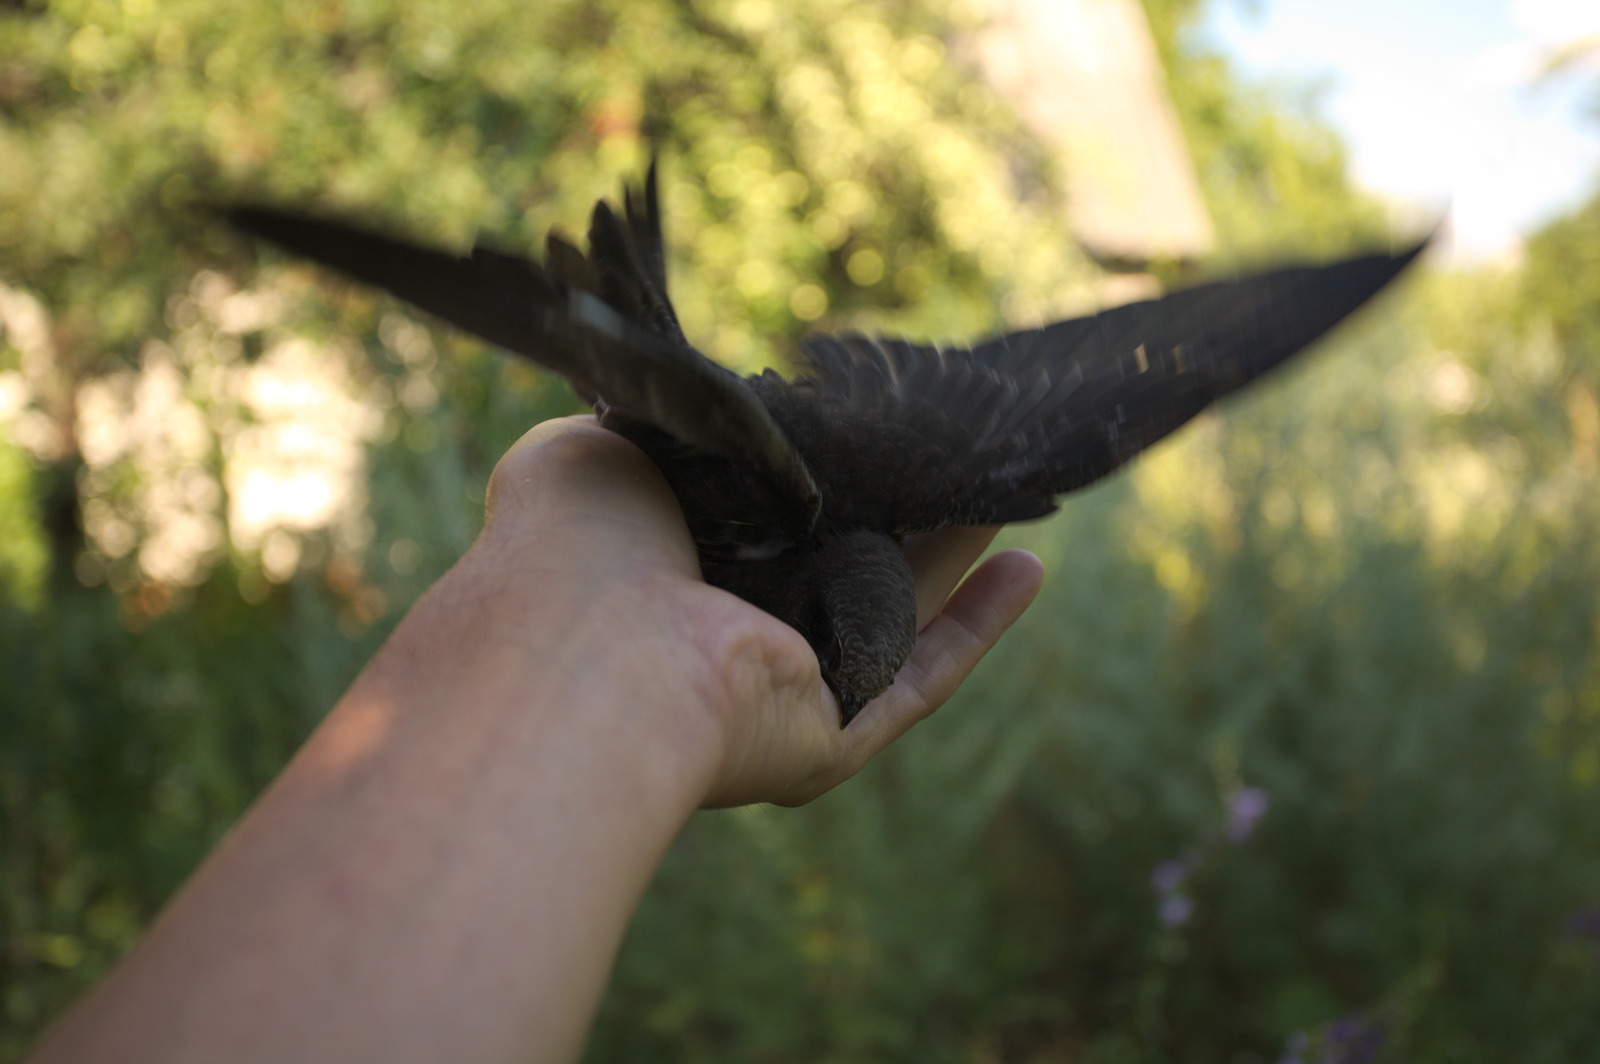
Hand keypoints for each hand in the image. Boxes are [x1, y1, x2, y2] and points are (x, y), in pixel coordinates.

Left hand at [482, 416, 1043, 807]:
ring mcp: (776, 696)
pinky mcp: (829, 739)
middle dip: (902, 511)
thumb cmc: (578, 545)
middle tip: (956, 452)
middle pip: (840, 569)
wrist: (590, 645)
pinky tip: (1026, 566)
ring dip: (954, 555)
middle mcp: (725, 640)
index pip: (760, 526)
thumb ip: (662, 433)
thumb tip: (704, 409)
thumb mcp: (599, 449)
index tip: (865, 429)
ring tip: (1008, 487)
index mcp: (670, 577)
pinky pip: (919, 679)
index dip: (819, 480)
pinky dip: (976, 627)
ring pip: (892, 618)